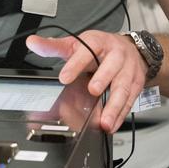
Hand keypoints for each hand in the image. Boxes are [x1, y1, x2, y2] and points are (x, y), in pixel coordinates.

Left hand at [27, 31, 145, 132]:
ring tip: (104, 122)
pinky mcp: (136, 84)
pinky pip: (130, 101)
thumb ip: (54, 46)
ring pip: (123, 87)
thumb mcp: (77, 44)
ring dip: (114, 106)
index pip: (87, 50)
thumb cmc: (100, 48)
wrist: (131, 49)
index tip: (64, 77)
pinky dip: (121, 115)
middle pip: (111, 66)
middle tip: (92, 90)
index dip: (76, 63)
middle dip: (102, 79)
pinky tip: (111, 125)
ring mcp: (128, 70)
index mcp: (98, 42)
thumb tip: (32, 43)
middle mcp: (116, 54)